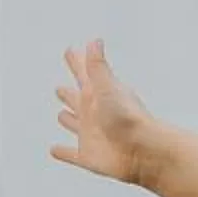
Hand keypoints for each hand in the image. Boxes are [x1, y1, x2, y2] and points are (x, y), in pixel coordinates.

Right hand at [50, 39, 153, 185]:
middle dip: (68, 93)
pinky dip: (63, 152)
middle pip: (77, 99)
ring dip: (67, 120)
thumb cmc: (129, 117)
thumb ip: (98, 66)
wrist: (143, 151)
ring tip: (61, 115)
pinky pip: (71, 154)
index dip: (76, 62)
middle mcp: (94, 113)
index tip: (70, 51)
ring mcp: (91, 134)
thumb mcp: (108, 87)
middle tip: (60, 87)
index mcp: (98, 94)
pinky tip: (54, 150)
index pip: (83, 73)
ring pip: (75, 124)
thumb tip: (95, 41)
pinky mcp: (88, 156)